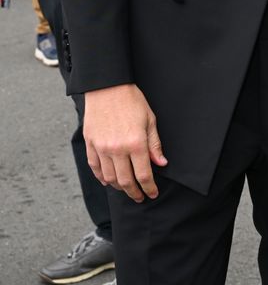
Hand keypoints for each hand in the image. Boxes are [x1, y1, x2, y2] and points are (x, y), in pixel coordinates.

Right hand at [84, 84, 167, 201]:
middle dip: (135, 193)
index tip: (152, 194)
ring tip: (127, 188)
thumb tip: (161, 164)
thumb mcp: (150, 120)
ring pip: (109, 178)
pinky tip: (108, 181)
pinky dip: (102, 178)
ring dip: (119, 187)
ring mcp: (101, 148)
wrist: (107, 87)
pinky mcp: (90, 144)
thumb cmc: (132, 101)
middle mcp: (117, 149)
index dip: (149, 188)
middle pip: (126, 181)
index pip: (144, 175)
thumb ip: (154, 145)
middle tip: (140, 197)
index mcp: (136, 143)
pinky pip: (95, 168)